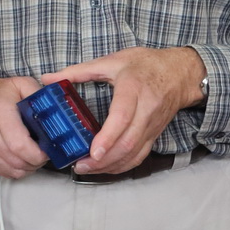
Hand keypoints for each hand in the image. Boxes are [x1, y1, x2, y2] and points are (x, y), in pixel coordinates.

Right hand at [0, 74, 46, 178]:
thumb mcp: (19, 84)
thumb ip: (38, 94)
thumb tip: (55, 109)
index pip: (19, 145)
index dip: (38, 154)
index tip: (48, 151)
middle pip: (16, 160)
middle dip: (35, 162)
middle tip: (45, 154)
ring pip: (8, 169)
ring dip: (26, 168)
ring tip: (34, 157)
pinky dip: (14, 170)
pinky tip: (21, 160)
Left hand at [41, 46, 205, 175]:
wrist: (181, 73)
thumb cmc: (147, 65)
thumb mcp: (113, 60)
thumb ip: (79, 70)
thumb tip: (48, 79)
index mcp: (134, 88)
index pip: (123, 117)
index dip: (108, 137)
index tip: (92, 151)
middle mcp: (146, 109)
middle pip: (128, 142)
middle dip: (104, 159)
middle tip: (80, 165)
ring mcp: (152, 125)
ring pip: (134, 153)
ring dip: (111, 166)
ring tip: (88, 169)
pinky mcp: (154, 134)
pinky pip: (140, 156)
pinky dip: (122, 166)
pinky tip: (106, 167)